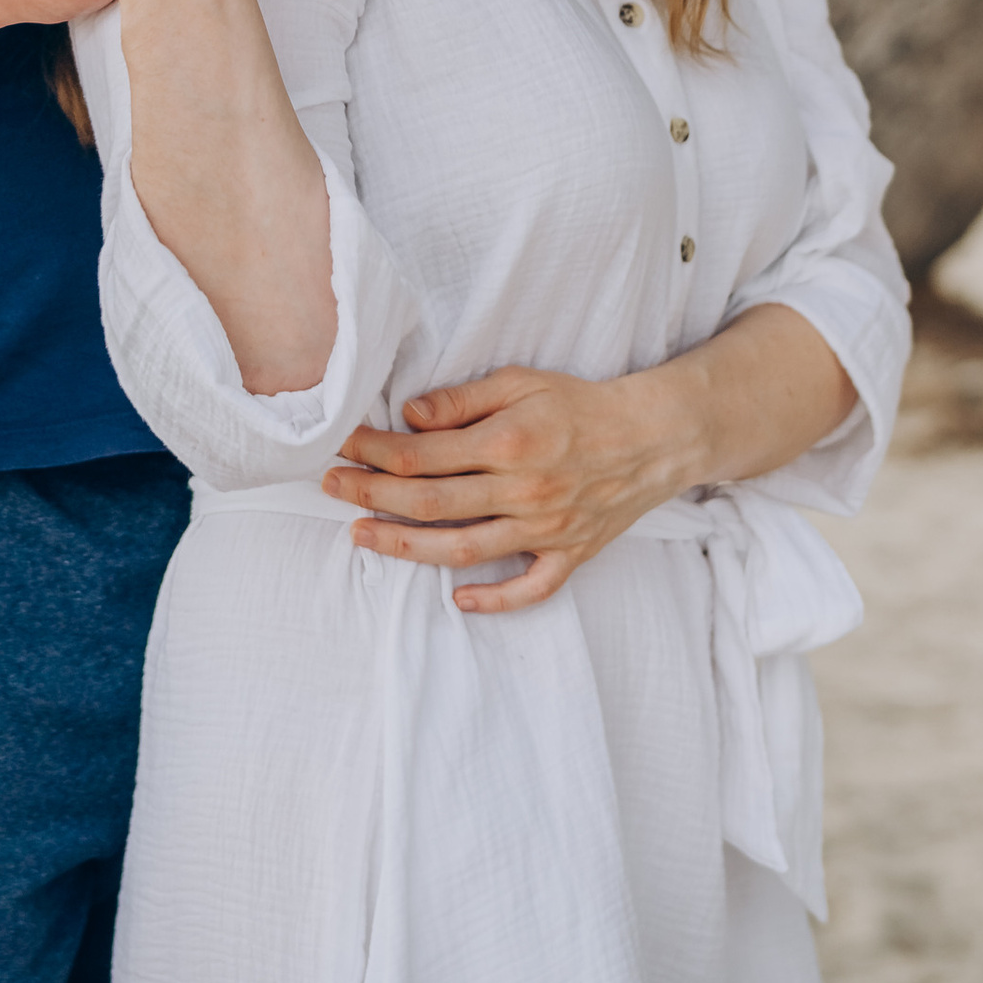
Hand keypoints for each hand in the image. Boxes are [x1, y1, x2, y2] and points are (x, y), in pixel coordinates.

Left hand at [322, 363, 696, 615]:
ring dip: (405, 547)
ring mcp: (545, 528)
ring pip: (462, 550)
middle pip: (429, 502)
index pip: (421, 454)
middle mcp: (523, 490)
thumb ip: (463, 400)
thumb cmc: (579, 403)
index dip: (373, 450)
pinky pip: (529, 590)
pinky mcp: (569, 554)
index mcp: (508, 441)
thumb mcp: (520, 381)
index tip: (341, 444)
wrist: (653, 435)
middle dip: (370, 495)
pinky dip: (494, 600)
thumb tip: (409, 416)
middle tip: (330, 486)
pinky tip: (458, 600)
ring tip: (360, 537)